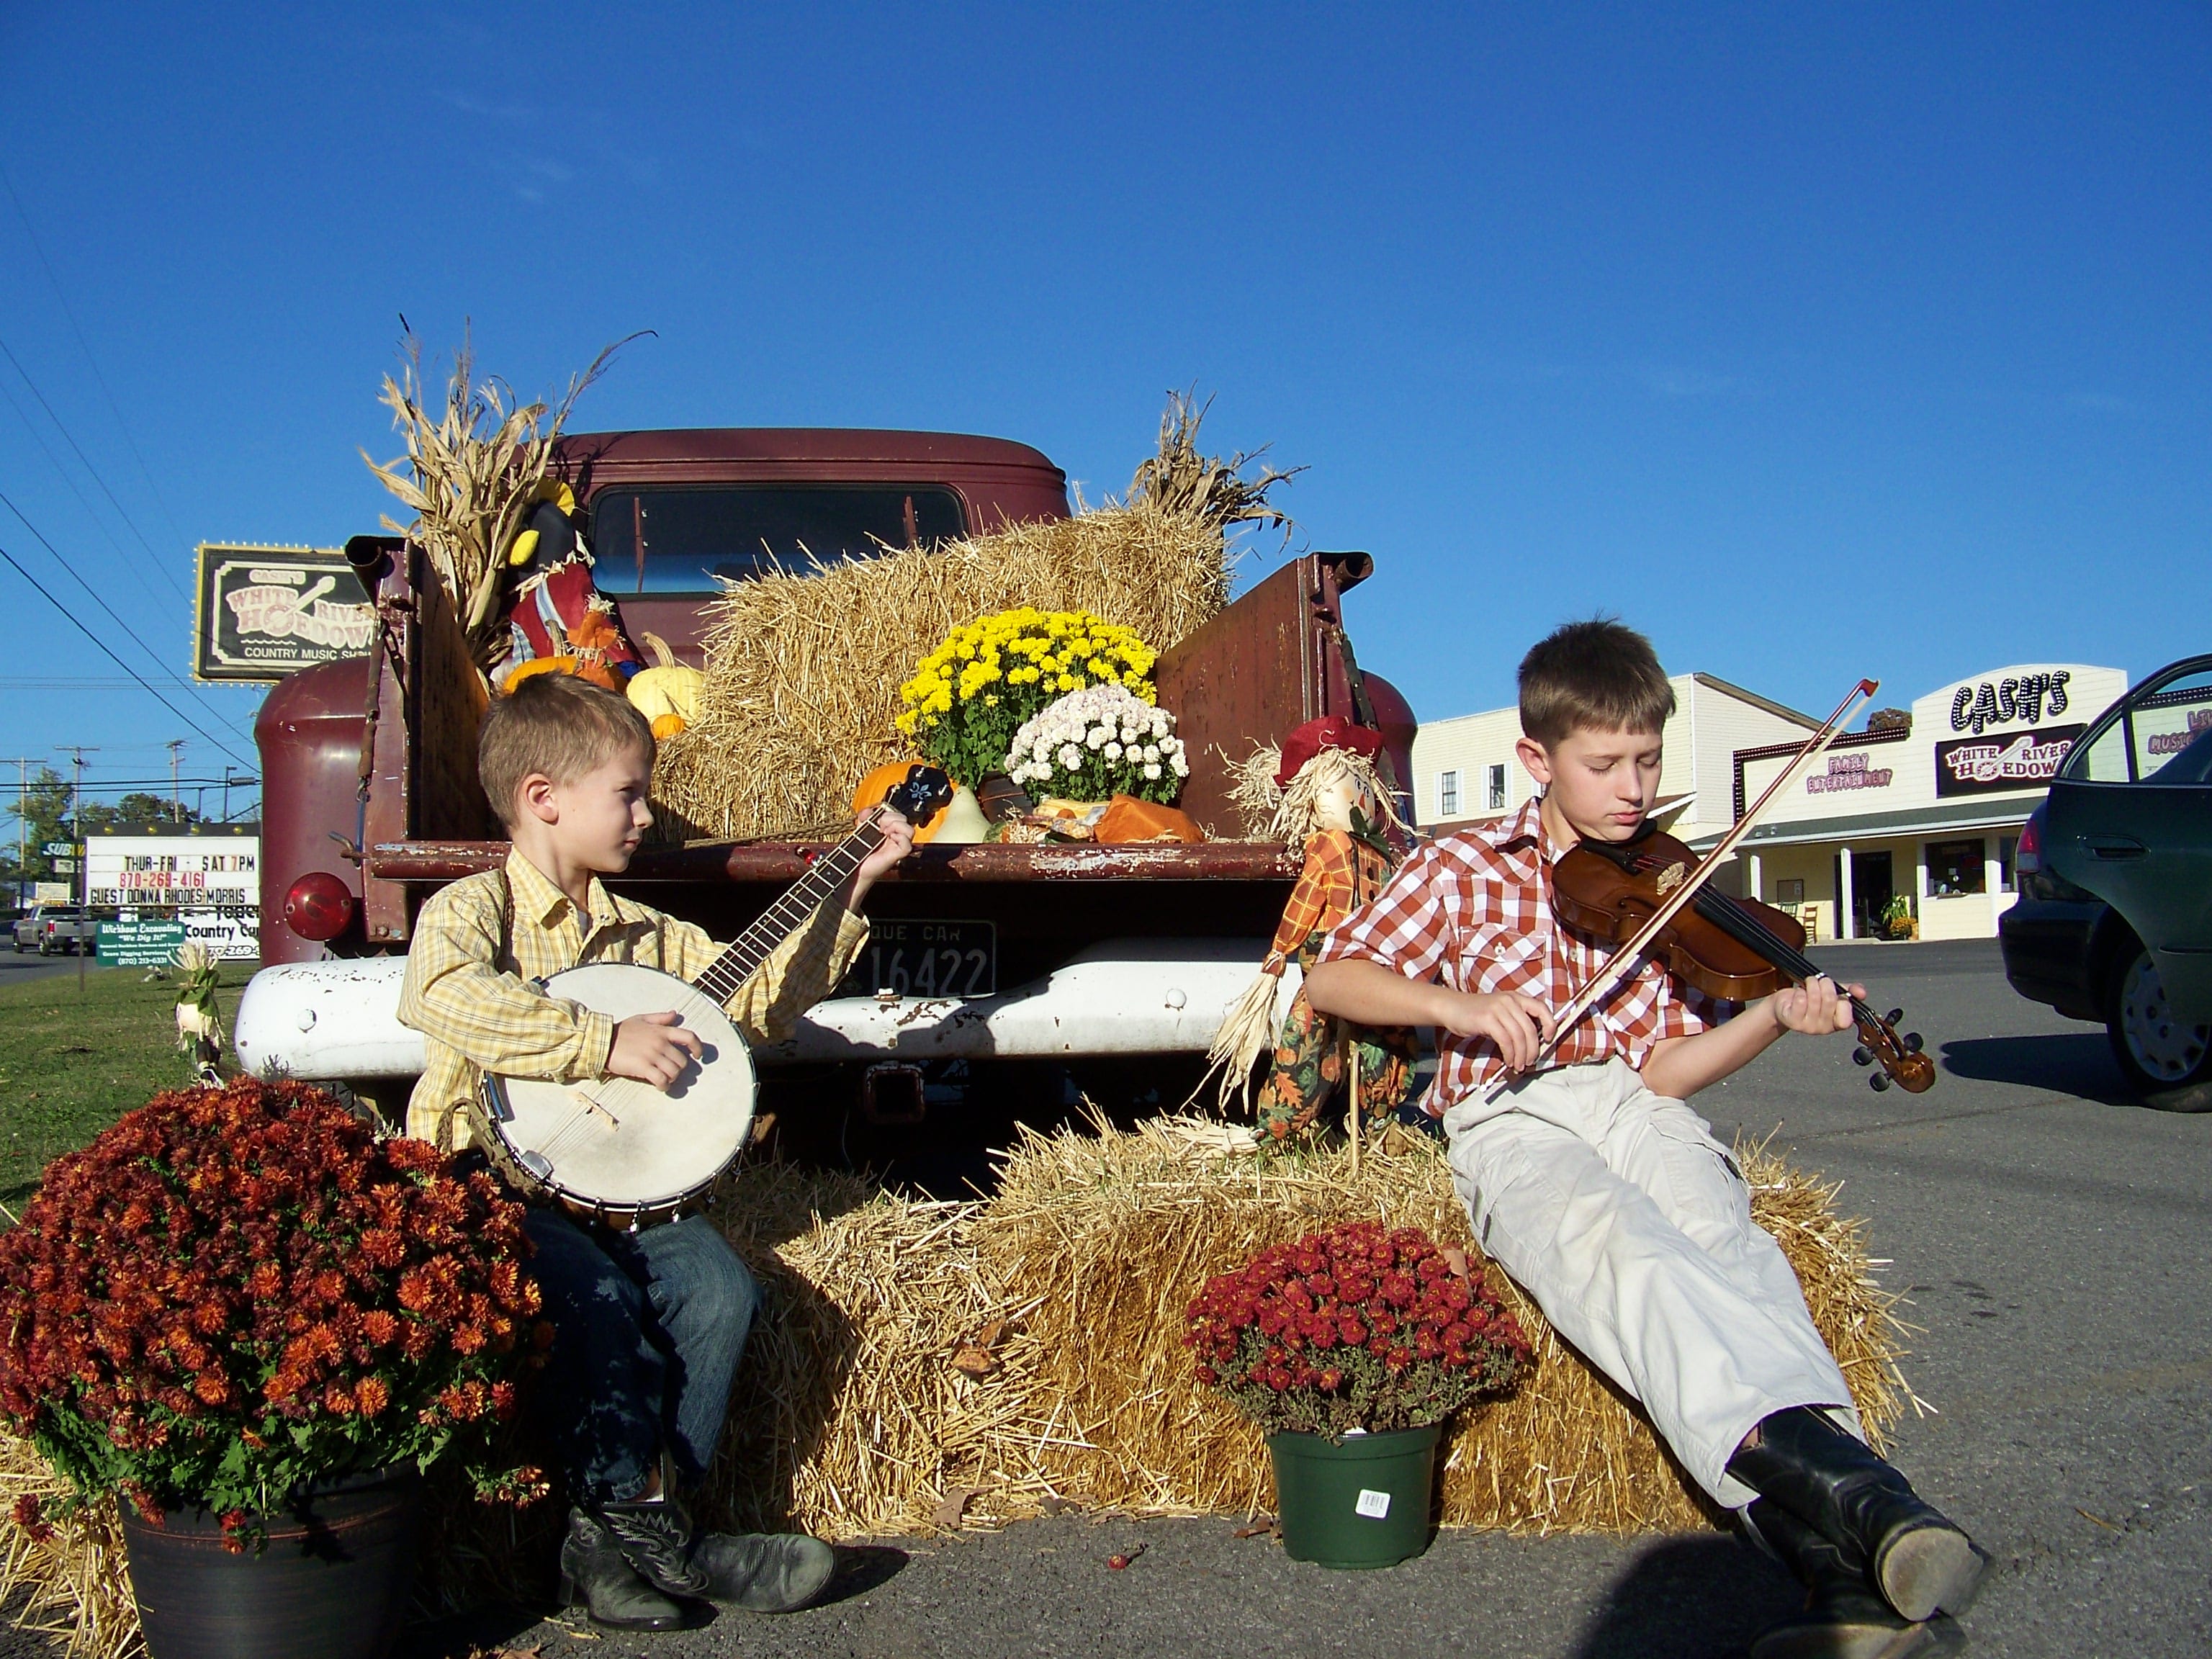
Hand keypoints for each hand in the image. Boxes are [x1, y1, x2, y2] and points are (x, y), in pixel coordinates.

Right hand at [608, 1011, 703, 1089]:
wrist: (603, 1041)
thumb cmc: (621, 1031)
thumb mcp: (642, 1019)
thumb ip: (660, 1018)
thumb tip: (674, 1014)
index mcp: (662, 1031)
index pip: (689, 1037)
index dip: (698, 1047)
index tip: (698, 1055)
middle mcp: (660, 1043)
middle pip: (682, 1061)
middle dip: (678, 1068)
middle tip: (670, 1071)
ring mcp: (652, 1055)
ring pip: (674, 1072)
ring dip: (672, 1078)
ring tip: (664, 1079)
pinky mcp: (644, 1067)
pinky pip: (662, 1080)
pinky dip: (664, 1086)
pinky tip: (660, 1086)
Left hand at [851, 807, 914, 897]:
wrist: (858, 868)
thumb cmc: (862, 852)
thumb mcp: (861, 830)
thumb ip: (864, 818)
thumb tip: (868, 811)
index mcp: (891, 829)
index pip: (898, 815)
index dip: (888, 813)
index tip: (876, 820)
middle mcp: (897, 837)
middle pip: (905, 819)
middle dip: (891, 818)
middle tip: (880, 827)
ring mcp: (899, 846)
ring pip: (910, 830)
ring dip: (896, 827)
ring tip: (885, 833)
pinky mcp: (898, 855)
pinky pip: (907, 845)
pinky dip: (899, 838)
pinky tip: (890, 839)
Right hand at [1435, 988, 1555, 1073]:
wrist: (1451, 1007)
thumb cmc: (1476, 1014)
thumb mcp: (1499, 1012)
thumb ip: (1515, 1022)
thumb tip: (1531, 1044)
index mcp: (1515, 997)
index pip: (1541, 1008)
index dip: (1550, 1024)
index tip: (1548, 1039)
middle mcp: (1509, 1001)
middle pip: (1530, 1029)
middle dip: (1533, 1049)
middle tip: (1530, 1062)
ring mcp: (1498, 1009)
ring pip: (1519, 1037)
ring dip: (1521, 1055)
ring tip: (1518, 1065)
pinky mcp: (1487, 1019)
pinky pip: (1505, 1041)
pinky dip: (1509, 1054)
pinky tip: (1507, 1060)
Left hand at [1768, 976, 1863, 1036]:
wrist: (1784, 1006)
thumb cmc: (1808, 1001)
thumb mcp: (1832, 995)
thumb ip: (1849, 992)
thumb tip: (1861, 992)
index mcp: (1837, 1023)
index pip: (1847, 1018)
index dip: (1843, 1001)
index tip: (1838, 993)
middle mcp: (1824, 1027)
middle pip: (1830, 1000)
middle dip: (1825, 984)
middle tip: (1820, 981)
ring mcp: (1808, 1026)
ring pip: (1814, 997)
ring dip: (1811, 984)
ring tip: (1809, 983)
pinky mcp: (1793, 1021)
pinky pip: (1800, 1000)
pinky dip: (1799, 991)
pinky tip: (1799, 993)